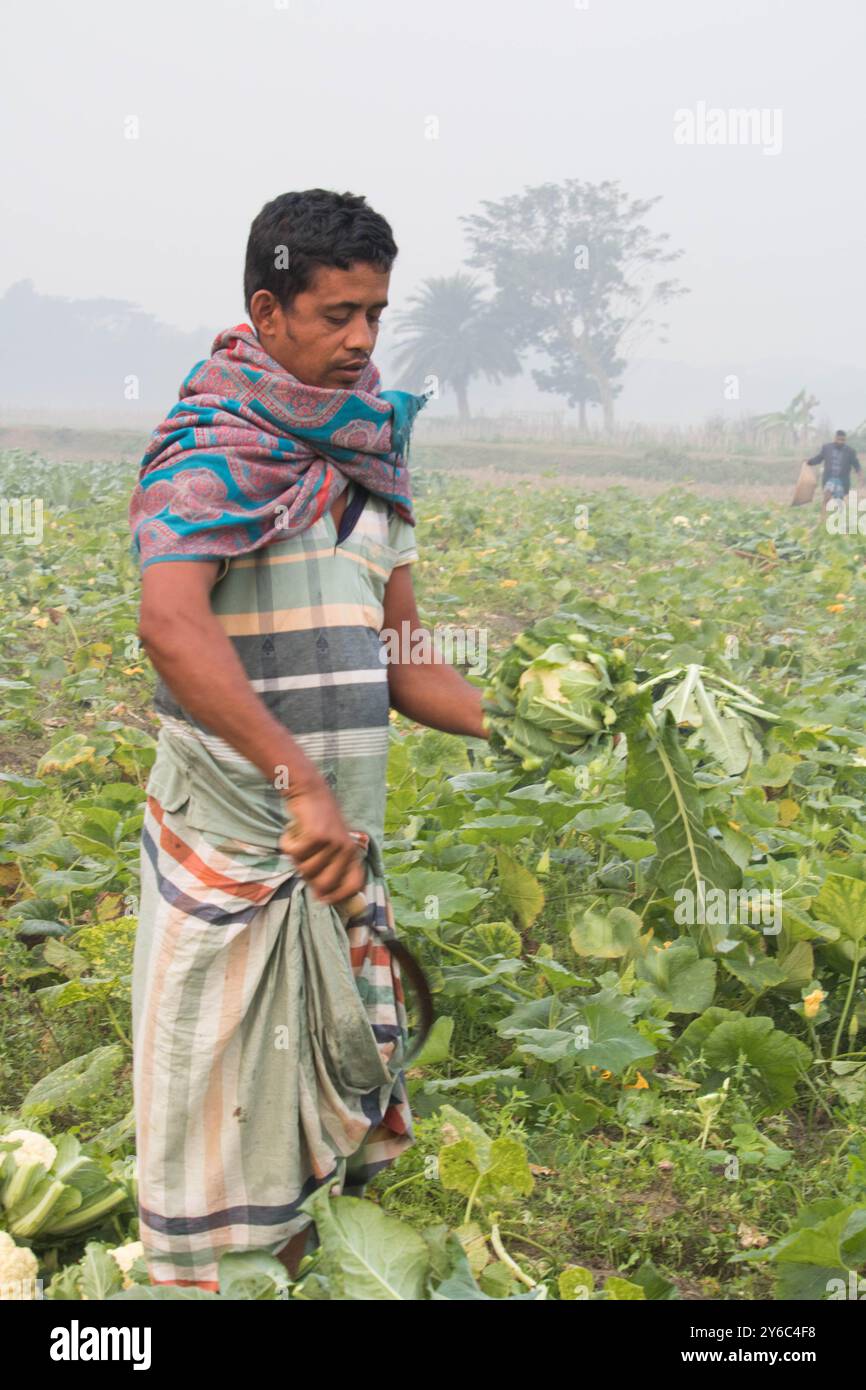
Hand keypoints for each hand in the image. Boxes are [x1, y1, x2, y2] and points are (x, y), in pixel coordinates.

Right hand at [279, 775, 366, 906]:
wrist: (310, 792)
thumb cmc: (317, 821)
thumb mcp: (331, 844)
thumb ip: (329, 867)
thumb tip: (321, 896)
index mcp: (351, 853)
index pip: (354, 885)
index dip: (339, 897)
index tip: (323, 898)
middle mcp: (345, 850)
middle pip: (325, 884)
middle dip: (308, 878)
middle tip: (303, 860)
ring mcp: (332, 843)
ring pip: (306, 870)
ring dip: (296, 858)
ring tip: (300, 841)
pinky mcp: (316, 835)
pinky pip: (295, 854)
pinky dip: (288, 844)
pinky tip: (292, 833)